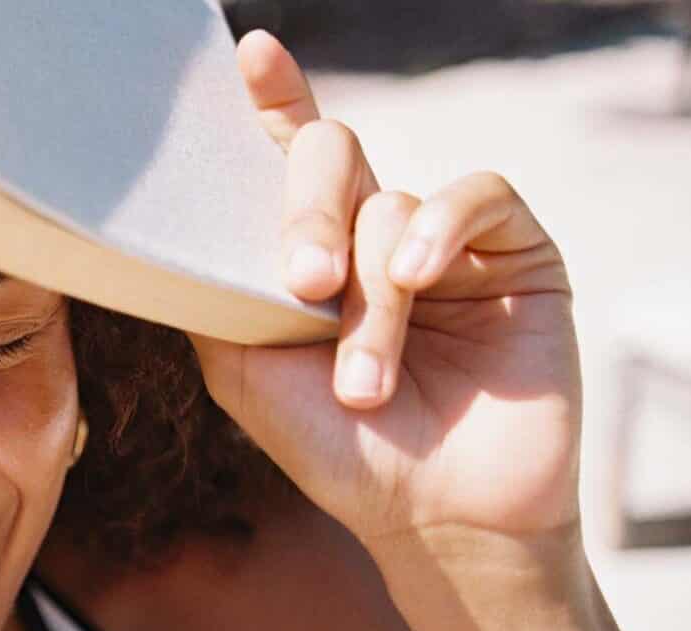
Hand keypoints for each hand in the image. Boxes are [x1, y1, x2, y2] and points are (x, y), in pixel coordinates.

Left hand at [189, 31, 580, 546]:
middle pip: (329, 154)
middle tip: (302, 284)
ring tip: (362, 380)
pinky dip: (438, 228)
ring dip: (372, 297)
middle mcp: (372, 231)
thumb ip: (213, 290)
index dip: (272, 99)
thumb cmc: (338, 450)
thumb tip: (174, 225)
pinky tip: (415, 278)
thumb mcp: (244, 370)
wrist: (435, 515)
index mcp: (308, 251)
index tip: (251, 55)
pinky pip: (476, 193)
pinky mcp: (515, 252)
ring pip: (391, 201)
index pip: (286, 155)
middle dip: (305, 212)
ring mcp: (444, 239)